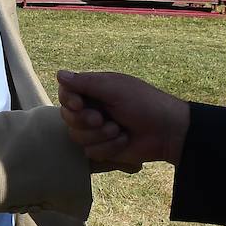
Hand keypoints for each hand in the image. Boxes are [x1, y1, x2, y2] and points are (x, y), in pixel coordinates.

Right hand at [57, 71, 189, 172]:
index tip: (79, 104)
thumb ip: (86, 83)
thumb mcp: (115, 89)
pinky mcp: (102, 149)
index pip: (66, 93)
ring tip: (119, 130)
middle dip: (84, 120)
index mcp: (94, 91)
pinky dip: (109, 148)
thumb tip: (59, 73)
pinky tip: (124, 140)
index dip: (68, 100)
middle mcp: (92, 109)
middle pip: (66, 117)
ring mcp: (96, 131)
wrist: (167, 132)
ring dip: (99, 135)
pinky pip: (90, 152)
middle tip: (101, 119)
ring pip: (76, 137)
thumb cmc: (144, 104)